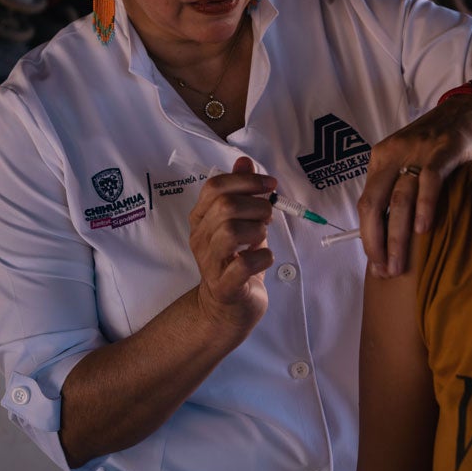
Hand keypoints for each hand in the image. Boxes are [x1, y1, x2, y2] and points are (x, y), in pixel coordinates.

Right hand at [188, 156, 276, 332]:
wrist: (226, 308)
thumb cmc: (236, 260)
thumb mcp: (240, 222)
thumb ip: (241, 192)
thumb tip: (244, 161)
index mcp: (202, 219)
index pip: (215, 187)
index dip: (246, 180)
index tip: (270, 185)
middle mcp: (201, 239)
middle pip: (224, 206)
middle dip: (256, 205)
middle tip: (268, 216)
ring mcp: (210, 264)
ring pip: (229, 232)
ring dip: (257, 229)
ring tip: (262, 236)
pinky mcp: (225, 287)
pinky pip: (244, 265)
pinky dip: (262, 257)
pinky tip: (265, 258)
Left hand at [357, 93, 471, 277]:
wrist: (467, 109)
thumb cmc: (439, 144)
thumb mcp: (408, 161)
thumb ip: (397, 188)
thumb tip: (389, 234)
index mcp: (380, 158)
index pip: (366, 203)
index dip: (367, 237)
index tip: (377, 264)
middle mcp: (393, 154)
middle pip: (375, 204)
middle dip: (376, 242)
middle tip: (385, 271)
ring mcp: (418, 151)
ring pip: (400, 199)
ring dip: (398, 236)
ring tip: (400, 264)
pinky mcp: (443, 149)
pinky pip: (430, 181)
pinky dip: (425, 207)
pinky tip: (424, 231)